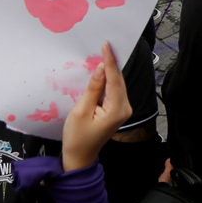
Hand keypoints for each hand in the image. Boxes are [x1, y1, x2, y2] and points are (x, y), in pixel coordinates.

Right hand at [62, 42, 130, 169]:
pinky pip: (114, 91)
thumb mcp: (81, 110)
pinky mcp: (118, 111)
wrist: (80, 157)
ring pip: (117, 85)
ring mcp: (123, 110)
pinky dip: (109, 81)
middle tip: (106, 45)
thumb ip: (93, 88)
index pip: (115, 80)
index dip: (111, 62)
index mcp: (117, 109)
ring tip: (104, 53)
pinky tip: (103, 71)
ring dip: (110, 71)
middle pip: (119, 81)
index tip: (107, 46)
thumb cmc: (77, 137)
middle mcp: (125, 108)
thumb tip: (101, 68)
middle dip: (112, 64)